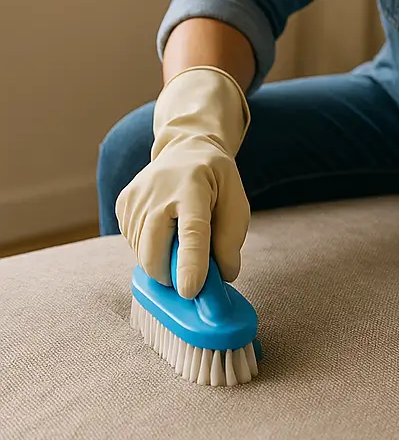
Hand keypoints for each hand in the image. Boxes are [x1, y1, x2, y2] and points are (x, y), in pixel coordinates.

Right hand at [115, 66, 250, 298]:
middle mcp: (159, 192)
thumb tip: (223, 276)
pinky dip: (150, 248)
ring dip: (162, 260)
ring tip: (179, 233)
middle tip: (191, 273)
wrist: (186, 148)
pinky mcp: (122, 205)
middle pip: (154, 252)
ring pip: (142, 255)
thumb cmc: (215, 179)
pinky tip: (164, 226)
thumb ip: (231, 239)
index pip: (192, 232)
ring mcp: (136, 198)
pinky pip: (133, 245)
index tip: (190, 291)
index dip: (190, 264)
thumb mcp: (236, 200)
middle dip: (171, 275)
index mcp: (194, 188)